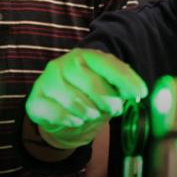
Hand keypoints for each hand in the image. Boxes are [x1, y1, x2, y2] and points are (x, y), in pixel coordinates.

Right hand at [26, 49, 146, 148]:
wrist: (61, 114)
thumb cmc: (89, 98)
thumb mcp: (108, 89)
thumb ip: (122, 87)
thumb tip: (137, 92)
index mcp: (84, 56)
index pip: (107, 64)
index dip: (125, 79)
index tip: (141, 93)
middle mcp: (63, 64)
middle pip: (91, 83)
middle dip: (108, 101)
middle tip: (114, 110)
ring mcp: (46, 81)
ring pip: (75, 101)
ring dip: (91, 113)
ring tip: (94, 114)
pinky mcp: (35, 101)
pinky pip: (58, 114)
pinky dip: (72, 120)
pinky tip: (77, 120)